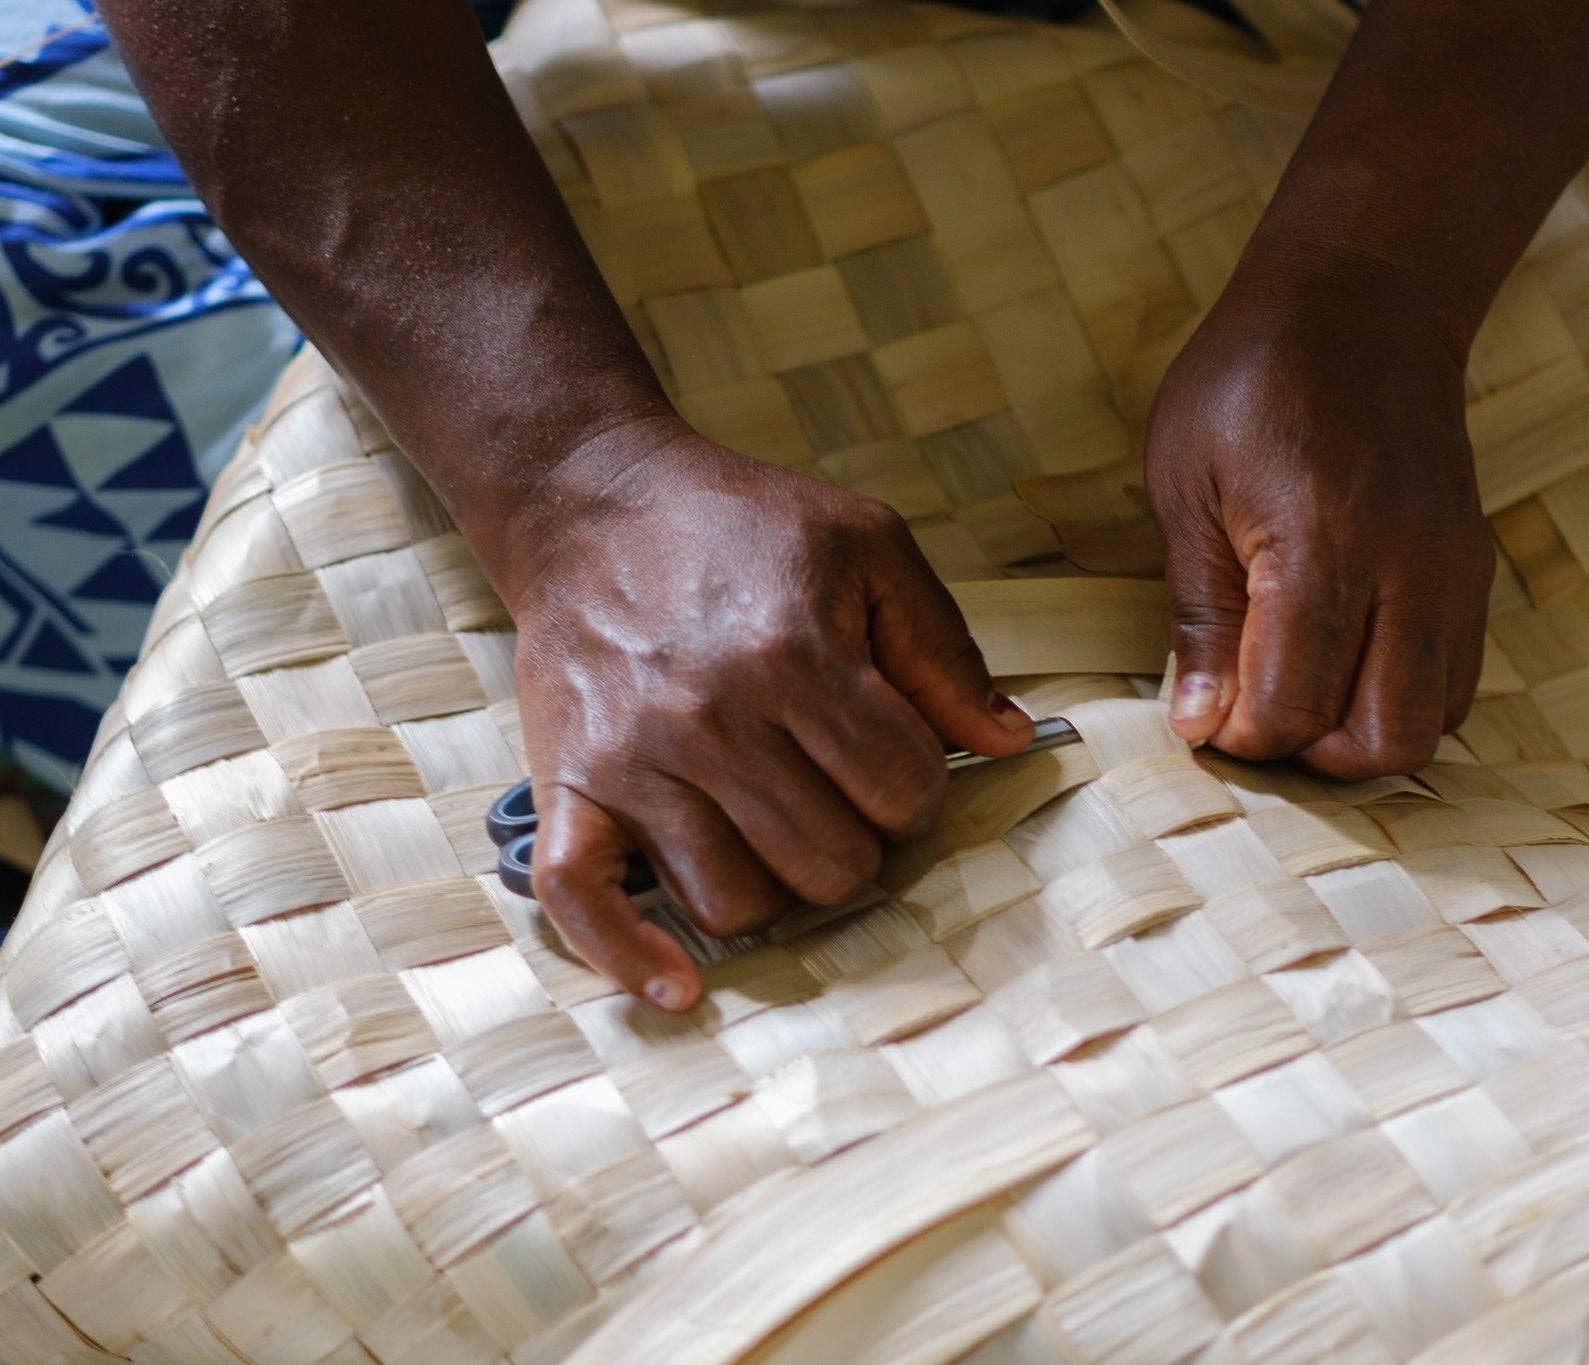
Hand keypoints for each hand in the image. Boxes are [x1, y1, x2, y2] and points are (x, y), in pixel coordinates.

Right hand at [502, 418, 1032, 1009]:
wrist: (591, 500)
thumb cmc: (742, 524)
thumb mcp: (868, 545)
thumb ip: (944, 650)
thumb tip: (1008, 743)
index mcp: (795, 656)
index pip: (902, 791)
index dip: (916, 788)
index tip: (893, 760)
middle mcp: (711, 719)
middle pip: (830, 862)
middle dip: (858, 842)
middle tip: (838, 798)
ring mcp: (634, 763)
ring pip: (736, 900)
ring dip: (774, 887)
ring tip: (774, 834)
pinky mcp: (568, 788)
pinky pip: (586, 903)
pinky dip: (631, 956)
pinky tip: (680, 984)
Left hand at [1146, 267, 1493, 777]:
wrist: (1365, 296)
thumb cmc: (1252, 378)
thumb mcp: (1185, 482)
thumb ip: (1198, 612)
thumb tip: (1199, 724)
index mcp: (1320, 541)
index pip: (1295, 703)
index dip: (1242, 734)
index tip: (1205, 712)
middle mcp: (1407, 566)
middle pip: (1384, 739)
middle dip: (1310, 755)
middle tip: (1255, 713)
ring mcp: (1454, 570)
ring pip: (1432, 724)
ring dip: (1359, 733)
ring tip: (1298, 689)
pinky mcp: (1475, 570)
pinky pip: (1456, 682)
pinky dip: (1398, 698)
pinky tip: (1343, 662)